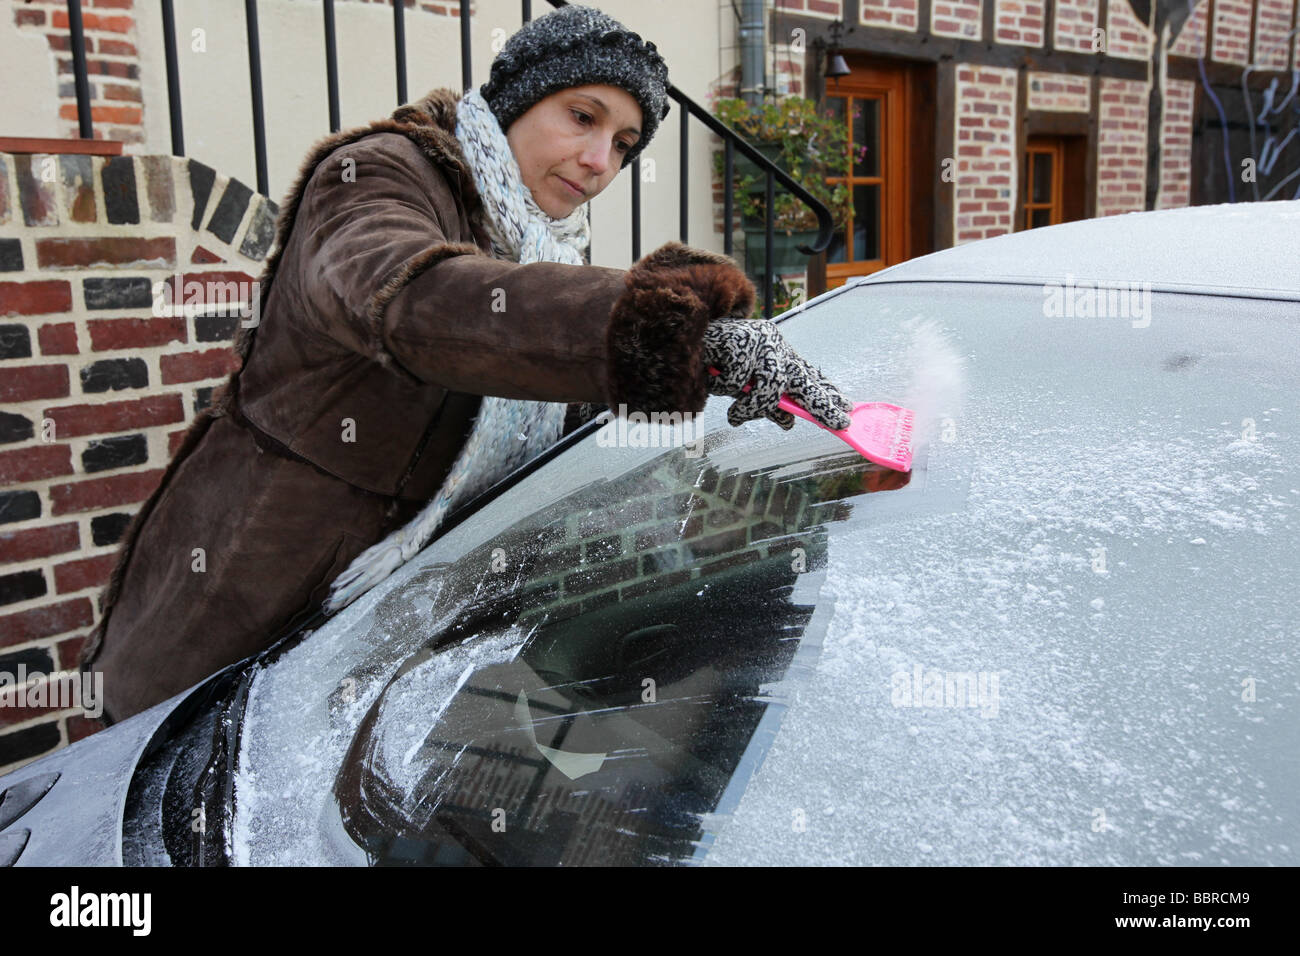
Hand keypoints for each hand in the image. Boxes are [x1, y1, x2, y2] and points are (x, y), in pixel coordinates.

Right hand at [702, 319, 852, 430]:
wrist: (688, 333)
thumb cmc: (718, 361)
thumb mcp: (746, 386)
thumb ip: (767, 401)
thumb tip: (788, 422)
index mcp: (778, 353)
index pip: (809, 374)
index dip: (827, 392)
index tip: (845, 408)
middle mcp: (774, 345)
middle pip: (803, 378)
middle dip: (822, 402)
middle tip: (838, 421)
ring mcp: (759, 342)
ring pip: (771, 386)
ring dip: (751, 407)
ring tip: (736, 415)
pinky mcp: (740, 341)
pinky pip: (738, 382)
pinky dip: (724, 388)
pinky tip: (713, 377)